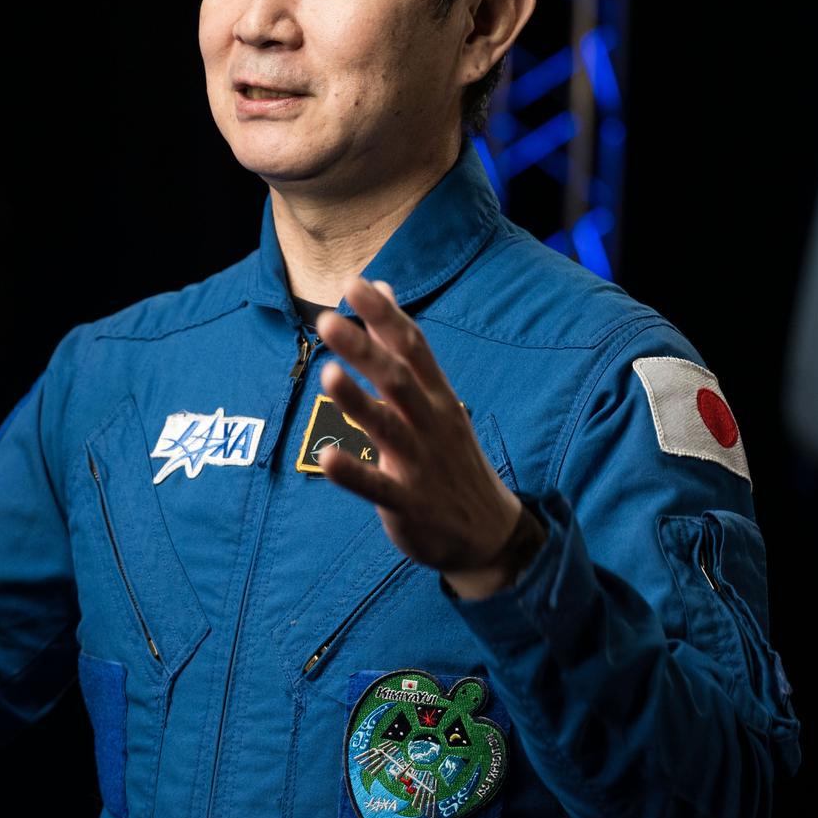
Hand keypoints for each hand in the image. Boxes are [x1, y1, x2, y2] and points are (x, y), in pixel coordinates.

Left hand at [315, 276, 524, 596]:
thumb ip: (403, 346)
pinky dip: (353, 472)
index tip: (356, 284)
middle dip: (365, 349)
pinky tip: (327, 455)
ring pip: (388, 427)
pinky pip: (377, 487)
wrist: (491, 533)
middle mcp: (431, 424)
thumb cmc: (451, 455)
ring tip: (329, 374)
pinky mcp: (407, 503)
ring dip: (358, 401)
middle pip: (398, 380)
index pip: (413, 347)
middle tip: (327, 321)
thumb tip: (382, 287)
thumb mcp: (436, 398)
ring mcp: (421, 463)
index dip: (384, 316)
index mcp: (437, 396)